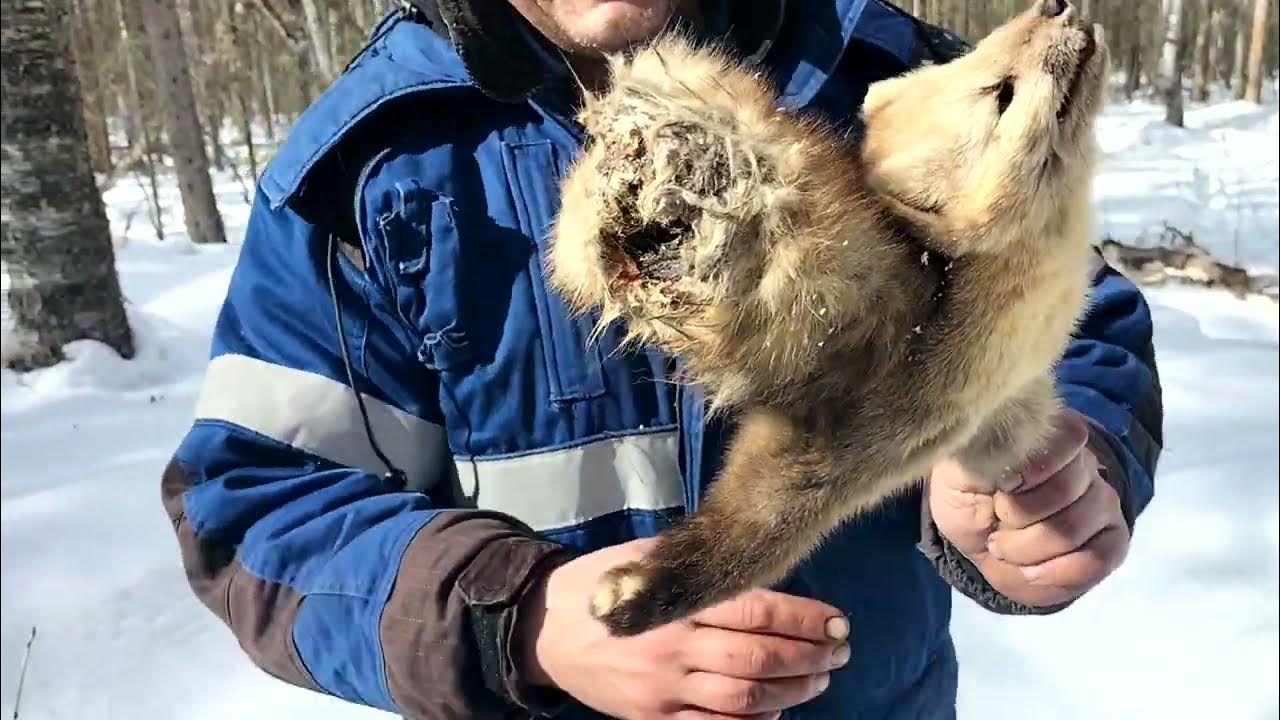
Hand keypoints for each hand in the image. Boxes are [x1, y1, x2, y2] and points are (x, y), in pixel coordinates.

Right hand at [516, 538, 849, 718]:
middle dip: (809, 657)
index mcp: (675, 602)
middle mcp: (675, 647)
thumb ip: (690, 563)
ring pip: (745, 696)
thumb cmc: (598, 585)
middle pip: (759, 657)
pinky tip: (778, 712)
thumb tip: (746, 555)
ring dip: (792, 691)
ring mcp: (666, 688)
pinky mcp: (656, 717)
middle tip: (840, 652)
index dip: (803, 618)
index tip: (838, 621)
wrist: (543, 632)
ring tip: (819, 680)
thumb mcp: (640, 557)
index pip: (754, 609)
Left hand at [929, 409, 1129, 606]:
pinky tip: (1029, 571)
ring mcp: (1102, 500)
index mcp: (1048, 434)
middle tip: (993, 525)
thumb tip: (1013, 471)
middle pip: (1062, 493)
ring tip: (1002, 547)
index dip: (1023, 475)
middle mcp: (1084, 463)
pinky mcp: (1112, 539)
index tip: (997, 488)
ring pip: (1072, 531)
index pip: (1062, 441)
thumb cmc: (967, 492)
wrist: (977, 532)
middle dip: (1014, 519)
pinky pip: (1097, 560)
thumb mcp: (960, 472)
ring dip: (1025, 550)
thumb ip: (984, 461)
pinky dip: (1055, 573)